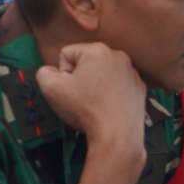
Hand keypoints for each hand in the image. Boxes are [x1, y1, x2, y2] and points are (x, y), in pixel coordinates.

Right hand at [36, 43, 146, 159]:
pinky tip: (108, 107)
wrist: (117, 133)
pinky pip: (117, 86)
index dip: (62, 73)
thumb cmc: (84, 107)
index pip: (66, 54)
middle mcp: (119, 56)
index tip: (69, 88)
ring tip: (95, 104)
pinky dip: (110, 94)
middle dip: (79, 78)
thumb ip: (44, 72)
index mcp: (98, 50)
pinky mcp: (139, 88)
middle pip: (86, 63)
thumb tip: (52, 71)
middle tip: (81, 97)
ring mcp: (132, 72)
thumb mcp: (50, 87)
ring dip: (94, 86)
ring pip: (102, 75)